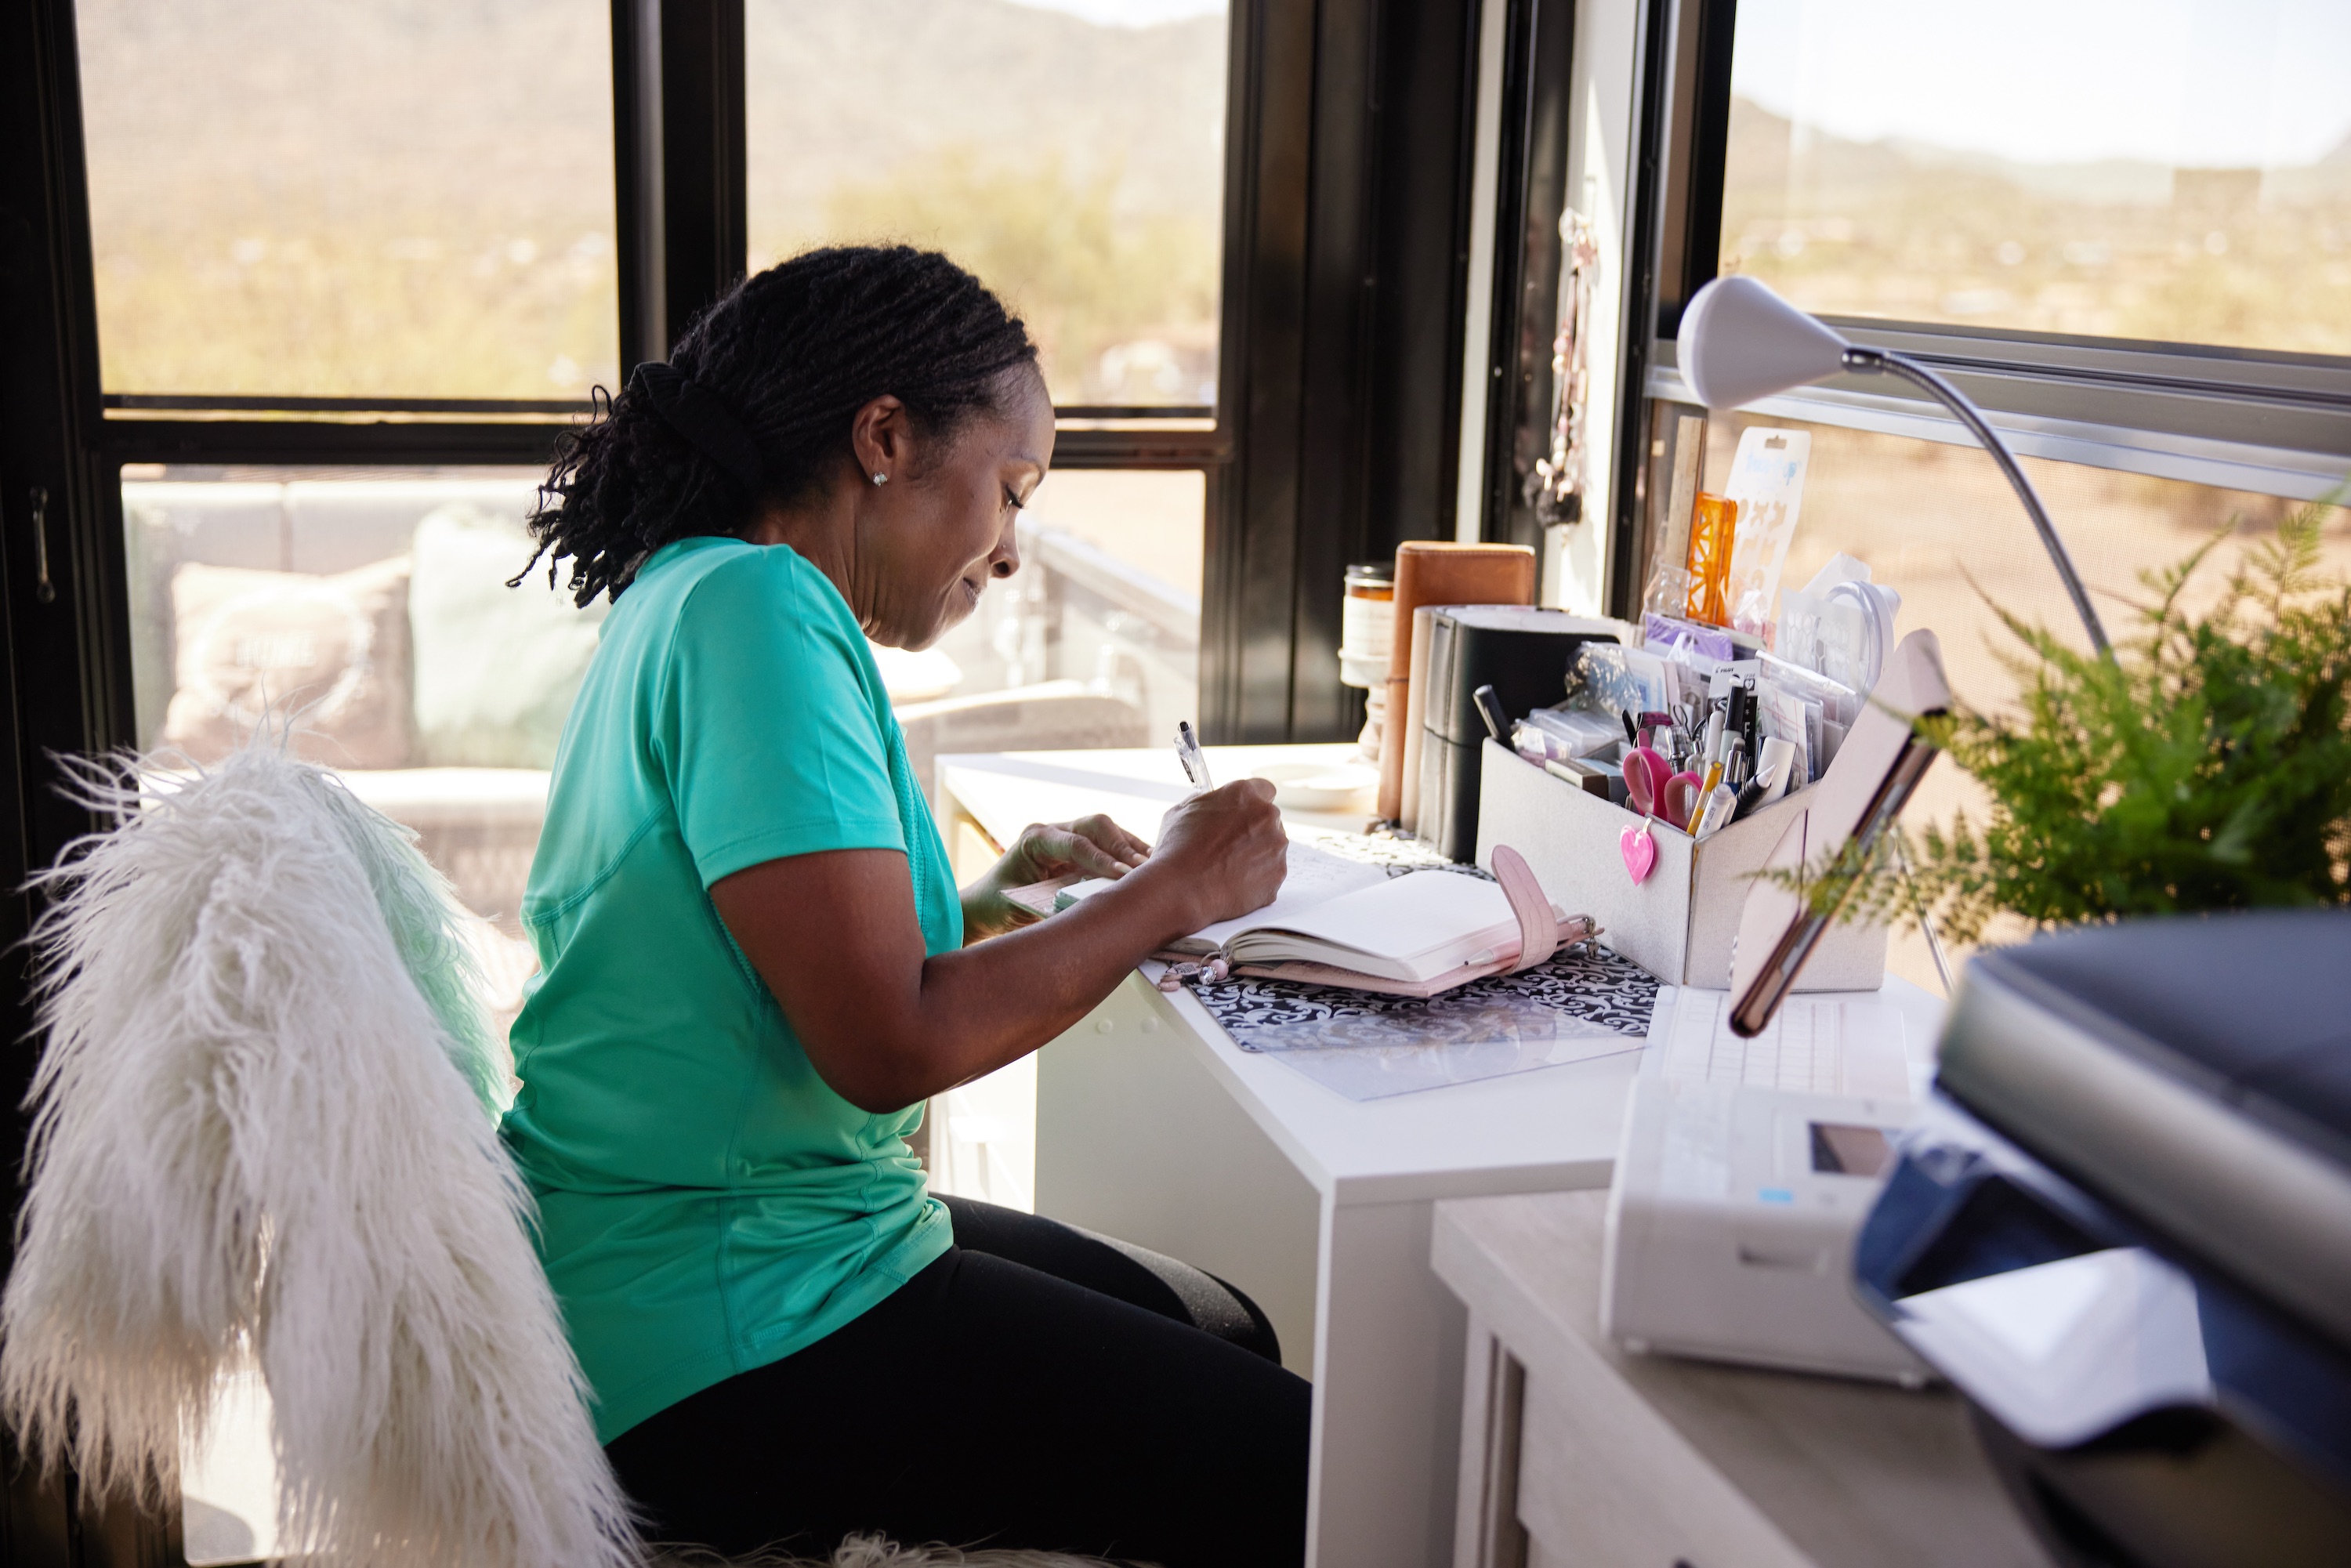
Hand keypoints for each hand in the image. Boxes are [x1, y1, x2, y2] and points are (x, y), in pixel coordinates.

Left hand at [961, 814, 1152, 940]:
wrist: (985, 904)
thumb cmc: (997, 906)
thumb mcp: (1019, 908)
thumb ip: (1053, 907)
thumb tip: (1090, 912)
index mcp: (1034, 840)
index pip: (1076, 843)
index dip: (1102, 857)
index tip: (1125, 872)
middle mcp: (1052, 831)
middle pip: (1096, 825)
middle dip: (1122, 845)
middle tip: (1144, 867)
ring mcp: (1067, 835)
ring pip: (1107, 830)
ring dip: (1132, 846)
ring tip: (1157, 864)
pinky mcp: (1080, 847)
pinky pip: (1109, 843)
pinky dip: (1129, 852)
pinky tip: (1149, 865)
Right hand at [1145, 779, 1287, 929]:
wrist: (1181, 890)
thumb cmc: (1176, 850)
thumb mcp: (1181, 812)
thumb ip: (1204, 803)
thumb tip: (1211, 805)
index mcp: (1243, 794)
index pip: (1264, 789)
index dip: (1252, 803)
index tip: (1245, 813)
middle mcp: (1266, 815)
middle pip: (1269, 820)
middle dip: (1254, 830)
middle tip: (1230, 847)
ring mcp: (1276, 846)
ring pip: (1272, 847)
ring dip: (1257, 854)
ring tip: (1228, 869)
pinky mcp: (1278, 873)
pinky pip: (1271, 873)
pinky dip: (1257, 879)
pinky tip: (1233, 883)